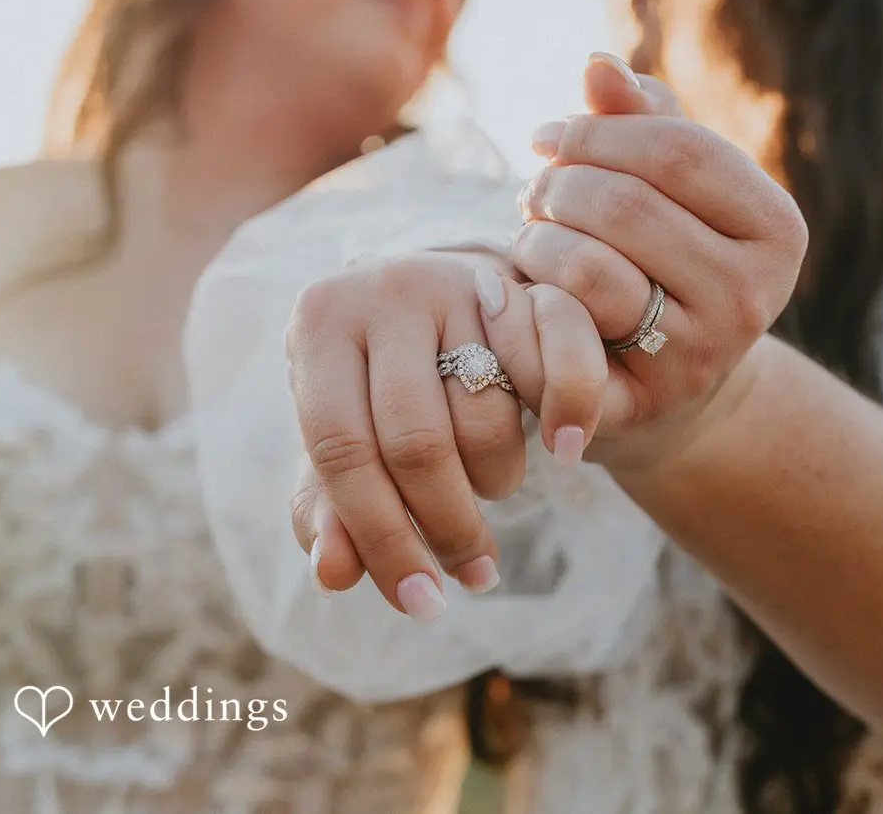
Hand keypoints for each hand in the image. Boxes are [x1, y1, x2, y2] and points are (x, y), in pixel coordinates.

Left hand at [285, 251, 606, 620]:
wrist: (443, 295)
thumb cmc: (379, 385)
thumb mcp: (344, 439)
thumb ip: (329, 509)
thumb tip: (333, 575)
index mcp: (318, 326)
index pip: (341, 450)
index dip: (380, 538)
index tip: (422, 603)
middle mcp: (383, 289)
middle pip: (414, 441)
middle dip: (448, 527)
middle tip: (474, 575)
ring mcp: (457, 280)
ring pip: (486, 414)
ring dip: (496, 479)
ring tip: (491, 489)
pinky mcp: (525, 282)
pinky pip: (552, 365)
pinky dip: (564, 416)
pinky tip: (564, 451)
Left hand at [514, 53, 807, 467]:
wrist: (670, 392)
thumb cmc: (666, 263)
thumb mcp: (670, 189)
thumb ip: (639, 120)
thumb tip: (597, 62)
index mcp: (776, 227)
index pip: (677, 148)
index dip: (597, 130)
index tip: (548, 135)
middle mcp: (752, 296)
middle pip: (626, 204)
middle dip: (558, 185)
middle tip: (533, 191)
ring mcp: (700, 356)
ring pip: (590, 267)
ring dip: (535, 241)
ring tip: (529, 238)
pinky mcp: (640, 405)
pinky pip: (560, 335)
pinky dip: (524, 299)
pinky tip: (515, 287)